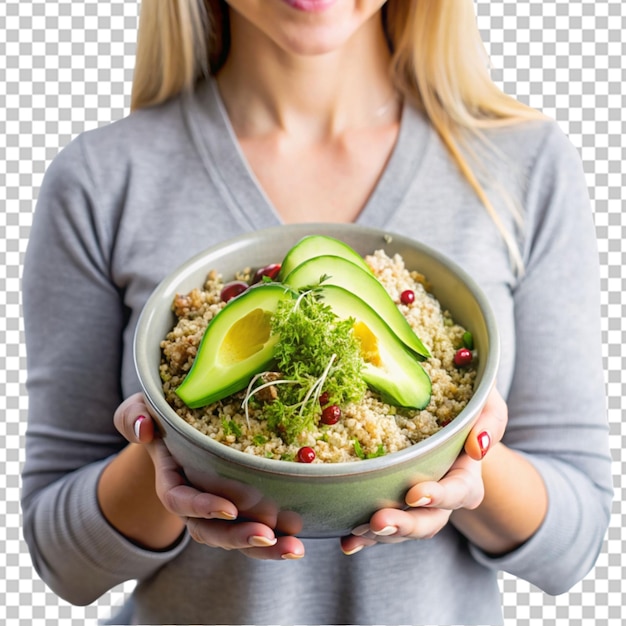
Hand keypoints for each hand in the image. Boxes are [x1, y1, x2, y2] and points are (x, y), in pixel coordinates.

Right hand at [114, 393, 305, 559]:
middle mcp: (193, 503)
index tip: (229, 509)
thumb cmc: (159, 416)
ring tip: (294, 549)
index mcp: (170, 481)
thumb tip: (145, 429)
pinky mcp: (240, 507)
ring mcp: (217, 508)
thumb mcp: (138, 408)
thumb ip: (133, 416)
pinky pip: (255, 526)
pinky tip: (299, 537)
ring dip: (266, 547)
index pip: (181, 500)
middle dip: (239, 538)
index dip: (202, 507)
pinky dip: (277, 536)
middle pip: (212, 532)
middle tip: (268, 536)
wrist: (179, 427)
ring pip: (237, 537)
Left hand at [340, 386, 507, 553]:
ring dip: (380, 534)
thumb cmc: (467, 408)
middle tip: (379, 521)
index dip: (438, 496)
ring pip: (402, 529)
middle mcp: (441, 499)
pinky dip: (363, 537)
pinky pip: (378, 526)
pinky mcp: (391, 505)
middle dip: (404, 525)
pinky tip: (347, 542)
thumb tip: (478, 447)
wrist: (444, 418)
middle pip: (428, 522)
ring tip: (358, 531)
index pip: (457, 492)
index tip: (414, 494)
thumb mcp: (485, 404)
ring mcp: (415, 506)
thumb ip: (490, 420)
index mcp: (465, 478)